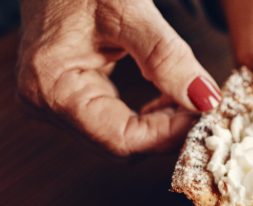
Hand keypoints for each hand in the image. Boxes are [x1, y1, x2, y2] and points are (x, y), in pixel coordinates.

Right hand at [16, 0, 220, 156]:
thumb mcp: (127, 9)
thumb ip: (167, 57)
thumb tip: (205, 99)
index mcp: (52, 88)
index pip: (121, 140)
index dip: (169, 134)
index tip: (205, 114)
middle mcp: (47, 104)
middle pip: (121, 144)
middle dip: (168, 131)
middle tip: (206, 108)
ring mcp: (54, 103)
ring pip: (121, 137)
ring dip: (161, 124)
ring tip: (192, 99)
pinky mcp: (67, 96)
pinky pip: (114, 122)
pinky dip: (147, 115)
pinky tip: (169, 97)